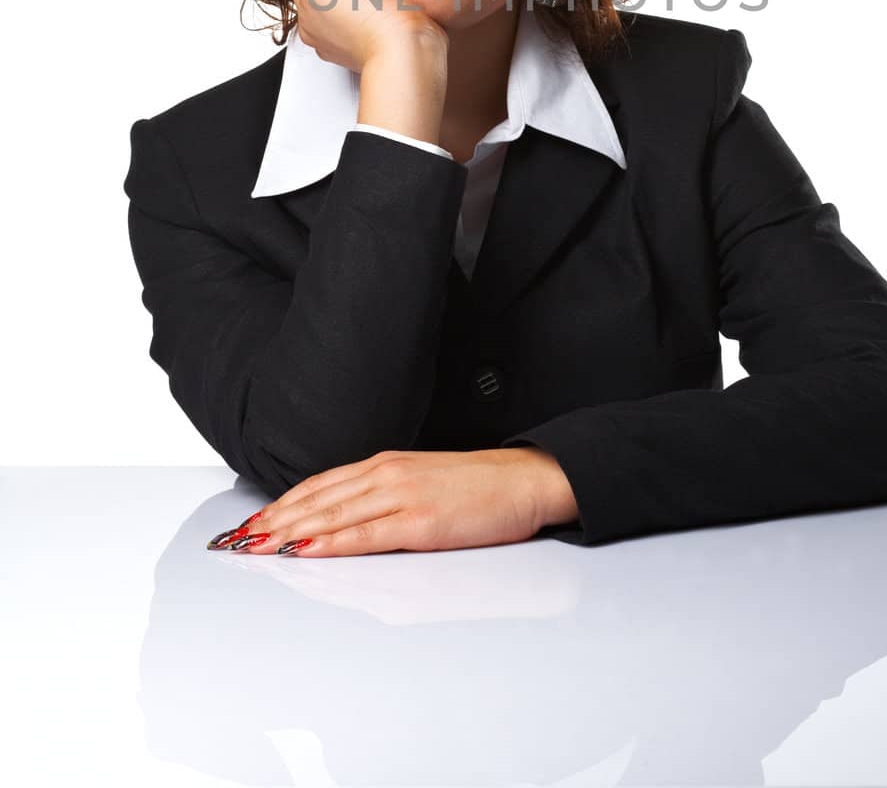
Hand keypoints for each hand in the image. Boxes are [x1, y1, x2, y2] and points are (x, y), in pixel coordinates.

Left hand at [207, 448, 579, 555]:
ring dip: (288, 533)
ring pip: (331, 516)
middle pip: (316, 500)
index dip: (281, 504)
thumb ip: (383, 497)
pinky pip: (365, 535)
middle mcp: (386, 474)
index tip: (249, 523)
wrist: (525, 479)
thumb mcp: (421, 482)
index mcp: (385, 464)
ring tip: (254, 548)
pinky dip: (329, 543)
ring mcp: (402, 497)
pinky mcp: (420, 523)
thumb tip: (345, 522)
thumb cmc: (478, 487)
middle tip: (233, 542)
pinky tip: (304, 551)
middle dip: (271, 522)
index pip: (320, 485)